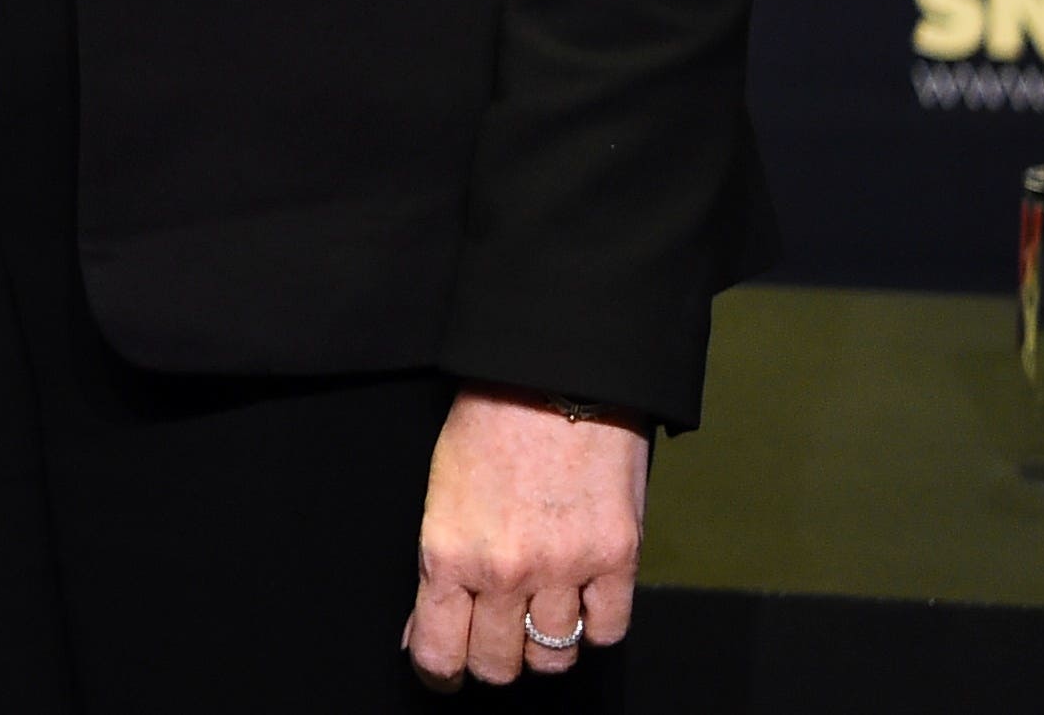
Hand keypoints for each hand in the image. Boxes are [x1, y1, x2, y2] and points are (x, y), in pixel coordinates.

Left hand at [407, 388, 646, 684]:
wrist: (551, 372)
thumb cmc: (489, 422)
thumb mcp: (439, 491)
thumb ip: (439, 565)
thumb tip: (426, 627)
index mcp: (447, 551)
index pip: (439, 650)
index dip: (439, 670)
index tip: (443, 670)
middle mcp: (504, 569)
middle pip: (499, 665)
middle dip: (492, 658)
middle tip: (493, 635)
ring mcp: (565, 567)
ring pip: (554, 658)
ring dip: (544, 645)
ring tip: (539, 613)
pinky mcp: (617, 556)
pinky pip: (608, 631)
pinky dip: (595, 625)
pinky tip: (582, 600)